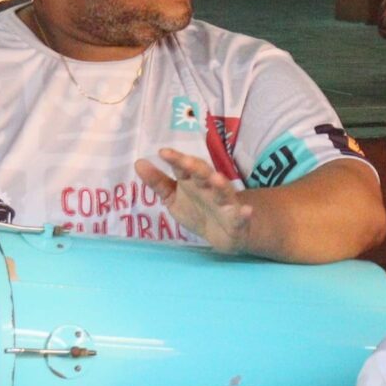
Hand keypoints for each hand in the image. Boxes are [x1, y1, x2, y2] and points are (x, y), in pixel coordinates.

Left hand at [137, 146, 256, 253]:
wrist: (224, 233)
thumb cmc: (197, 209)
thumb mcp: (174, 197)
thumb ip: (158, 182)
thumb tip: (138, 163)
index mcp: (193, 181)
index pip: (184, 168)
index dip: (175, 160)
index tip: (163, 153)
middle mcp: (209, 188)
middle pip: (204, 174)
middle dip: (196, 167)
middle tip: (185, 162)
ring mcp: (225, 203)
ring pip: (223, 192)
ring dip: (221, 185)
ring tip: (216, 179)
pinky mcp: (236, 220)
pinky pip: (241, 216)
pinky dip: (245, 213)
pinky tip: (247, 211)